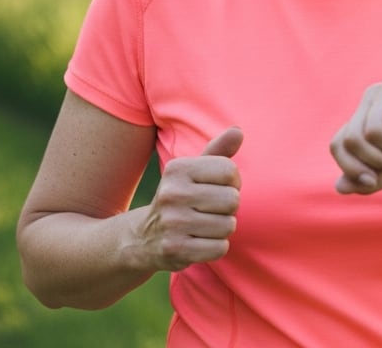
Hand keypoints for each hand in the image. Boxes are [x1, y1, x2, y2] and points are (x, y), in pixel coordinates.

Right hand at [134, 127, 242, 271]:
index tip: (217, 188)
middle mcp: (172, 193)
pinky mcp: (175, 249)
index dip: (232, 182)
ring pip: (228, 225)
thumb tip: (238, 131)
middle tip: (208, 210)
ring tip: (202, 226)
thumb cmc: (180, 198)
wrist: (143, 237)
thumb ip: (218, 151)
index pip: (229, 171)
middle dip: (227, 208)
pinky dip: (215, 247)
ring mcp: (172, 223)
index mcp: (178, 169)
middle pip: (232, 199)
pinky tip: (198, 242)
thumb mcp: (193, 172)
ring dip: (222, 229)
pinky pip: (219, 248)